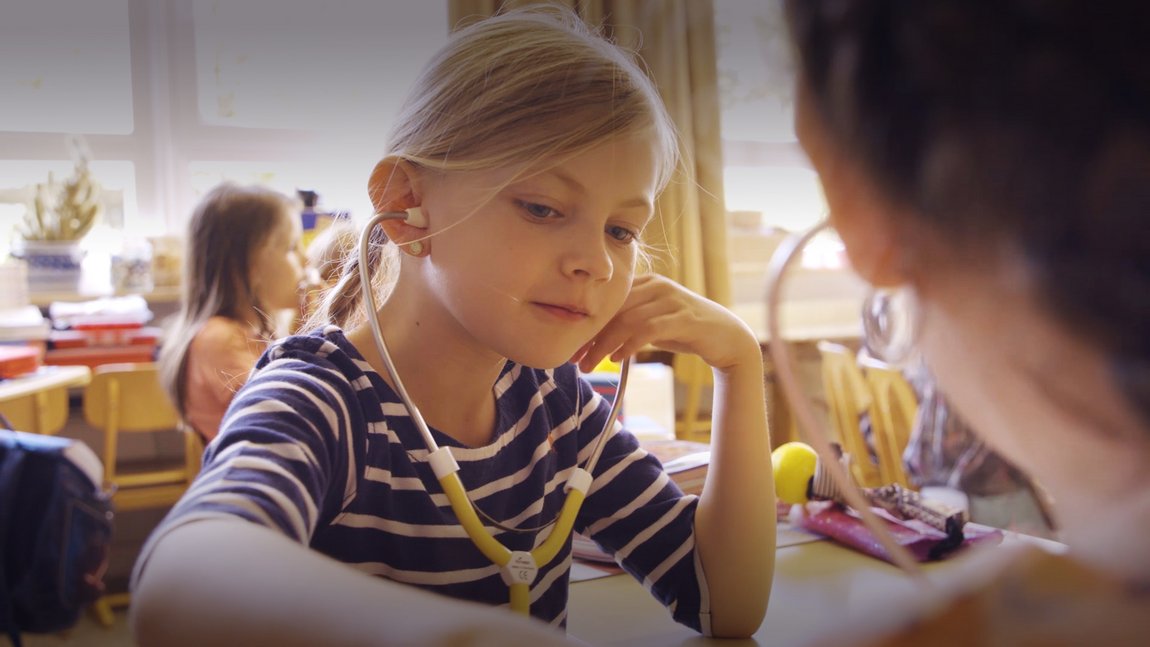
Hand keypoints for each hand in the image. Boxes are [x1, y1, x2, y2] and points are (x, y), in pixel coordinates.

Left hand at [573, 274, 757, 372]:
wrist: (728, 338)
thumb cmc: (686, 332)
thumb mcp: (654, 324)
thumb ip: (629, 324)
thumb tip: (594, 340)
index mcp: (647, 282)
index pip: (609, 300)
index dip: (587, 323)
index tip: (572, 347)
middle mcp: (658, 286)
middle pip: (614, 308)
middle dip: (591, 335)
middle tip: (576, 359)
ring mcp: (672, 300)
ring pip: (628, 319)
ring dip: (604, 345)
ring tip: (591, 364)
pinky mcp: (684, 318)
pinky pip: (648, 329)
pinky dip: (628, 344)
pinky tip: (617, 358)